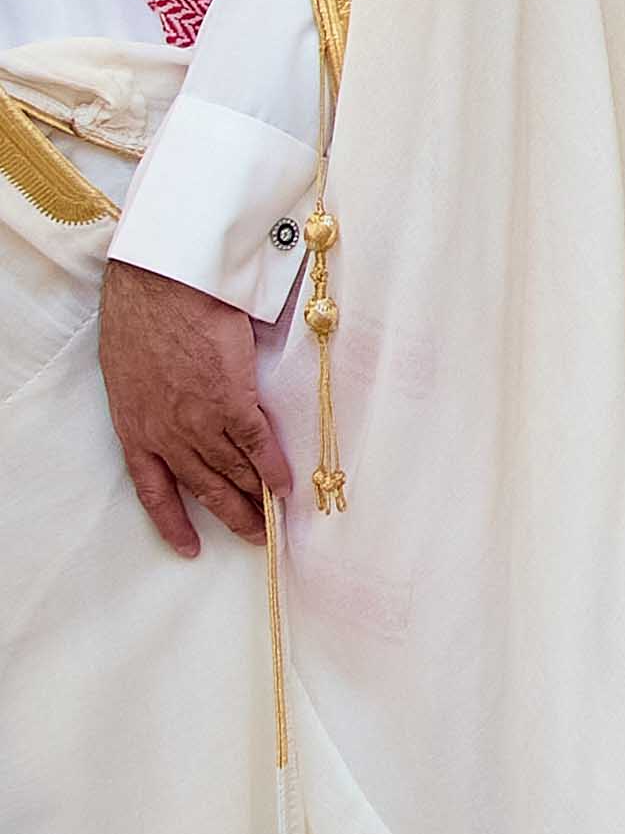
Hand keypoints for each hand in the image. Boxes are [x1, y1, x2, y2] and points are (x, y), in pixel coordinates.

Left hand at [101, 261, 282, 557]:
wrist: (160, 286)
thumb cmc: (141, 316)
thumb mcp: (131, 372)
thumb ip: (154, 402)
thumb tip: (181, 409)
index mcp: (134, 427)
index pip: (153, 489)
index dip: (173, 522)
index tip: (190, 547)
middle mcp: (164, 433)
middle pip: (203, 487)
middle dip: (230, 514)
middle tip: (253, 536)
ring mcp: (198, 419)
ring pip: (231, 471)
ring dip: (255, 498)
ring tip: (273, 518)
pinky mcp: (231, 399)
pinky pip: (256, 445)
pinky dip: (273, 468)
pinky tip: (284, 485)